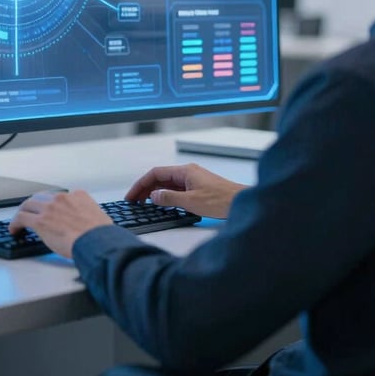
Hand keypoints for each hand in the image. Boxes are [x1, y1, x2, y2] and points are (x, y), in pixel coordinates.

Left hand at [9, 190, 112, 258]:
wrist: (96, 241)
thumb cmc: (101, 235)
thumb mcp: (100, 217)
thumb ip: (90, 215)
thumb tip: (90, 223)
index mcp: (78, 195)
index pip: (60, 196)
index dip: (53, 204)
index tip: (51, 211)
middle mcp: (62, 198)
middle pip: (41, 197)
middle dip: (35, 205)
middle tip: (31, 213)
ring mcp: (49, 208)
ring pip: (28, 204)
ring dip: (23, 212)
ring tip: (19, 221)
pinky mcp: (40, 221)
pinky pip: (21, 218)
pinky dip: (15, 223)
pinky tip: (14, 229)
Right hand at [124, 163, 247, 219]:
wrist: (242, 202)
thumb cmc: (222, 200)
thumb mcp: (190, 201)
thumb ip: (169, 198)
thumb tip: (153, 196)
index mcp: (184, 171)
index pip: (155, 173)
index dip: (141, 184)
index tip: (132, 195)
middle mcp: (188, 173)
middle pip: (160, 178)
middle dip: (145, 189)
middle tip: (135, 201)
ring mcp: (193, 180)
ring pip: (168, 184)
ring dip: (155, 193)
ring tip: (145, 204)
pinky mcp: (198, 188)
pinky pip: (177, 189)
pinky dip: (166, 195)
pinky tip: (163, 204)